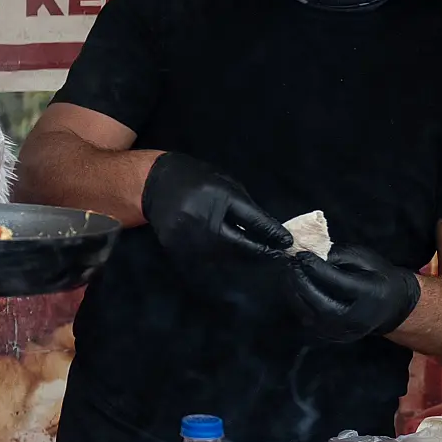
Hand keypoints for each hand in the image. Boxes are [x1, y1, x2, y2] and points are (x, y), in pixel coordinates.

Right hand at [141, 152, 291, 259]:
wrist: (155, 183)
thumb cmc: (196, 180)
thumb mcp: (224, 184)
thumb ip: (242, 207)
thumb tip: (265, 231)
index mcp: (218, 197)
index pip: (252, 220)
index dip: (271, 232)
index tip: (286, 243)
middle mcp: (203, 217)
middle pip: (239, 244)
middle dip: (259, 251)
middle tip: (276, 257)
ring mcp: (188, 235)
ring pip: (222, 257)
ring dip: (240, 260)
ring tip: (254, 261)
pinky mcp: (175, 247)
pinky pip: (203, 260)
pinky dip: (217, 261)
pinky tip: (225, 260)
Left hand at [286, 245, 421, 342]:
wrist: (391, 307)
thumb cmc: (377, 278)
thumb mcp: (365, 258)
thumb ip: (338, 255)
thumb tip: (310, 254)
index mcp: (370, 295)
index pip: (337, 282)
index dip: (315, 267)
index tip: (301, 254)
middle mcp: (356, 318)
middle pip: (320, 302)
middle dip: (301, 281)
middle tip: (291, 264)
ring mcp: (343, 332)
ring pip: (310, 314)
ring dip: (294, 292)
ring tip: (290, 273)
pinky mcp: (331, 337)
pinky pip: (308, 321)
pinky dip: (297, 303)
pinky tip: (294, 288)